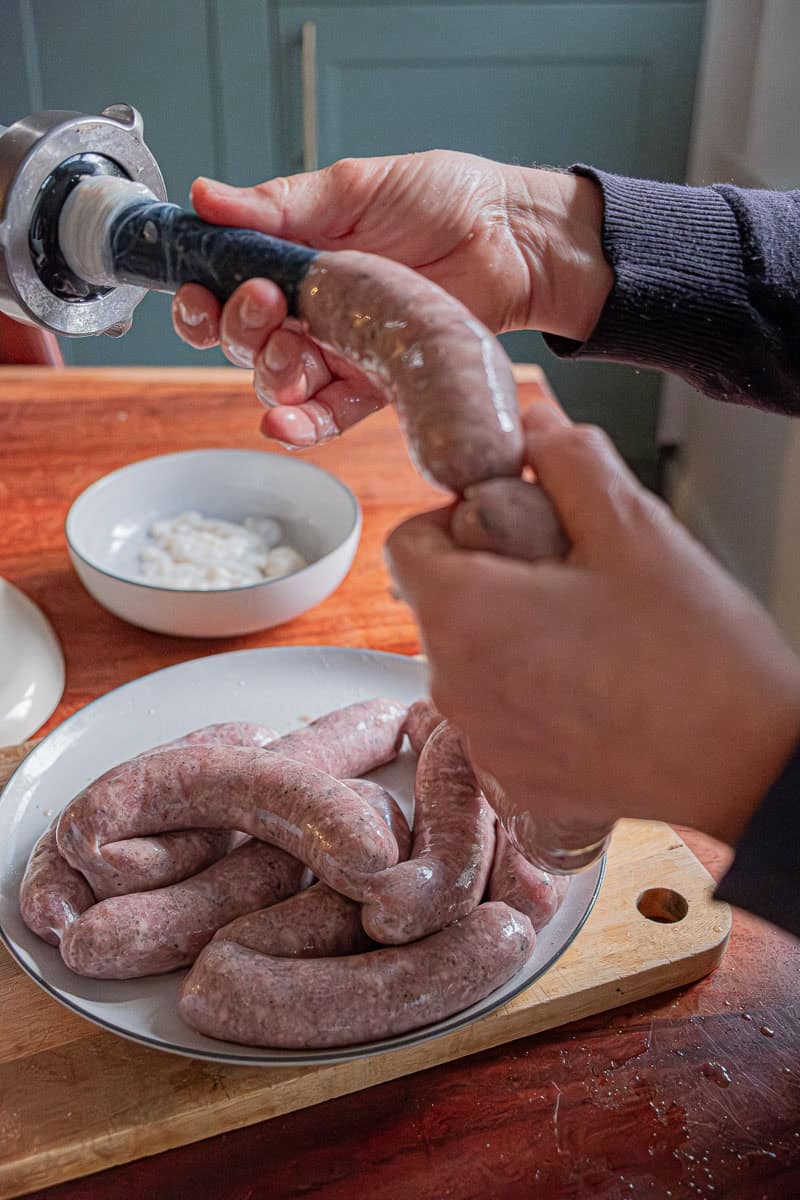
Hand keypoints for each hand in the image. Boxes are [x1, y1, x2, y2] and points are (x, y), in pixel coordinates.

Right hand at [171, 151, 610, 446]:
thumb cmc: (445, 201)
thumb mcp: (354, 188)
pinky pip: (327, 416)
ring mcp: (341, 352)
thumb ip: (281, 204)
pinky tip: (282, 422)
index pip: (225, 292)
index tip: (200, 289)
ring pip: (279, 382)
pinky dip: (300, 425)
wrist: (512, 238)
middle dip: (240, 330)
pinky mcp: (375, 385)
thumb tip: (207, 197)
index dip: (202, 301)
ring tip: (295, 349)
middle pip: (244, 344)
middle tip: (266, 301)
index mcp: (294, 261)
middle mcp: (310, 312)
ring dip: (270, 373)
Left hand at [386, 404, 799, 845]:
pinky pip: (498, 713)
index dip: (459, 519)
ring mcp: (481, 741)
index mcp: (464, 615)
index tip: (517, 524)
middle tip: (570, 578)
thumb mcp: (634, 525)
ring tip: (591, 636)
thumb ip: (567, 458)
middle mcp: (453, 686)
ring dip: (510, 636)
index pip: (408, 542)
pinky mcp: (513, 779)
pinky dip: (529, 693)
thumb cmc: (695, 651)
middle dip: (490, 577)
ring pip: (469, 658)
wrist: (749, 762)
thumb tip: (532, 423)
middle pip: (439, 601)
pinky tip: (595, 689)